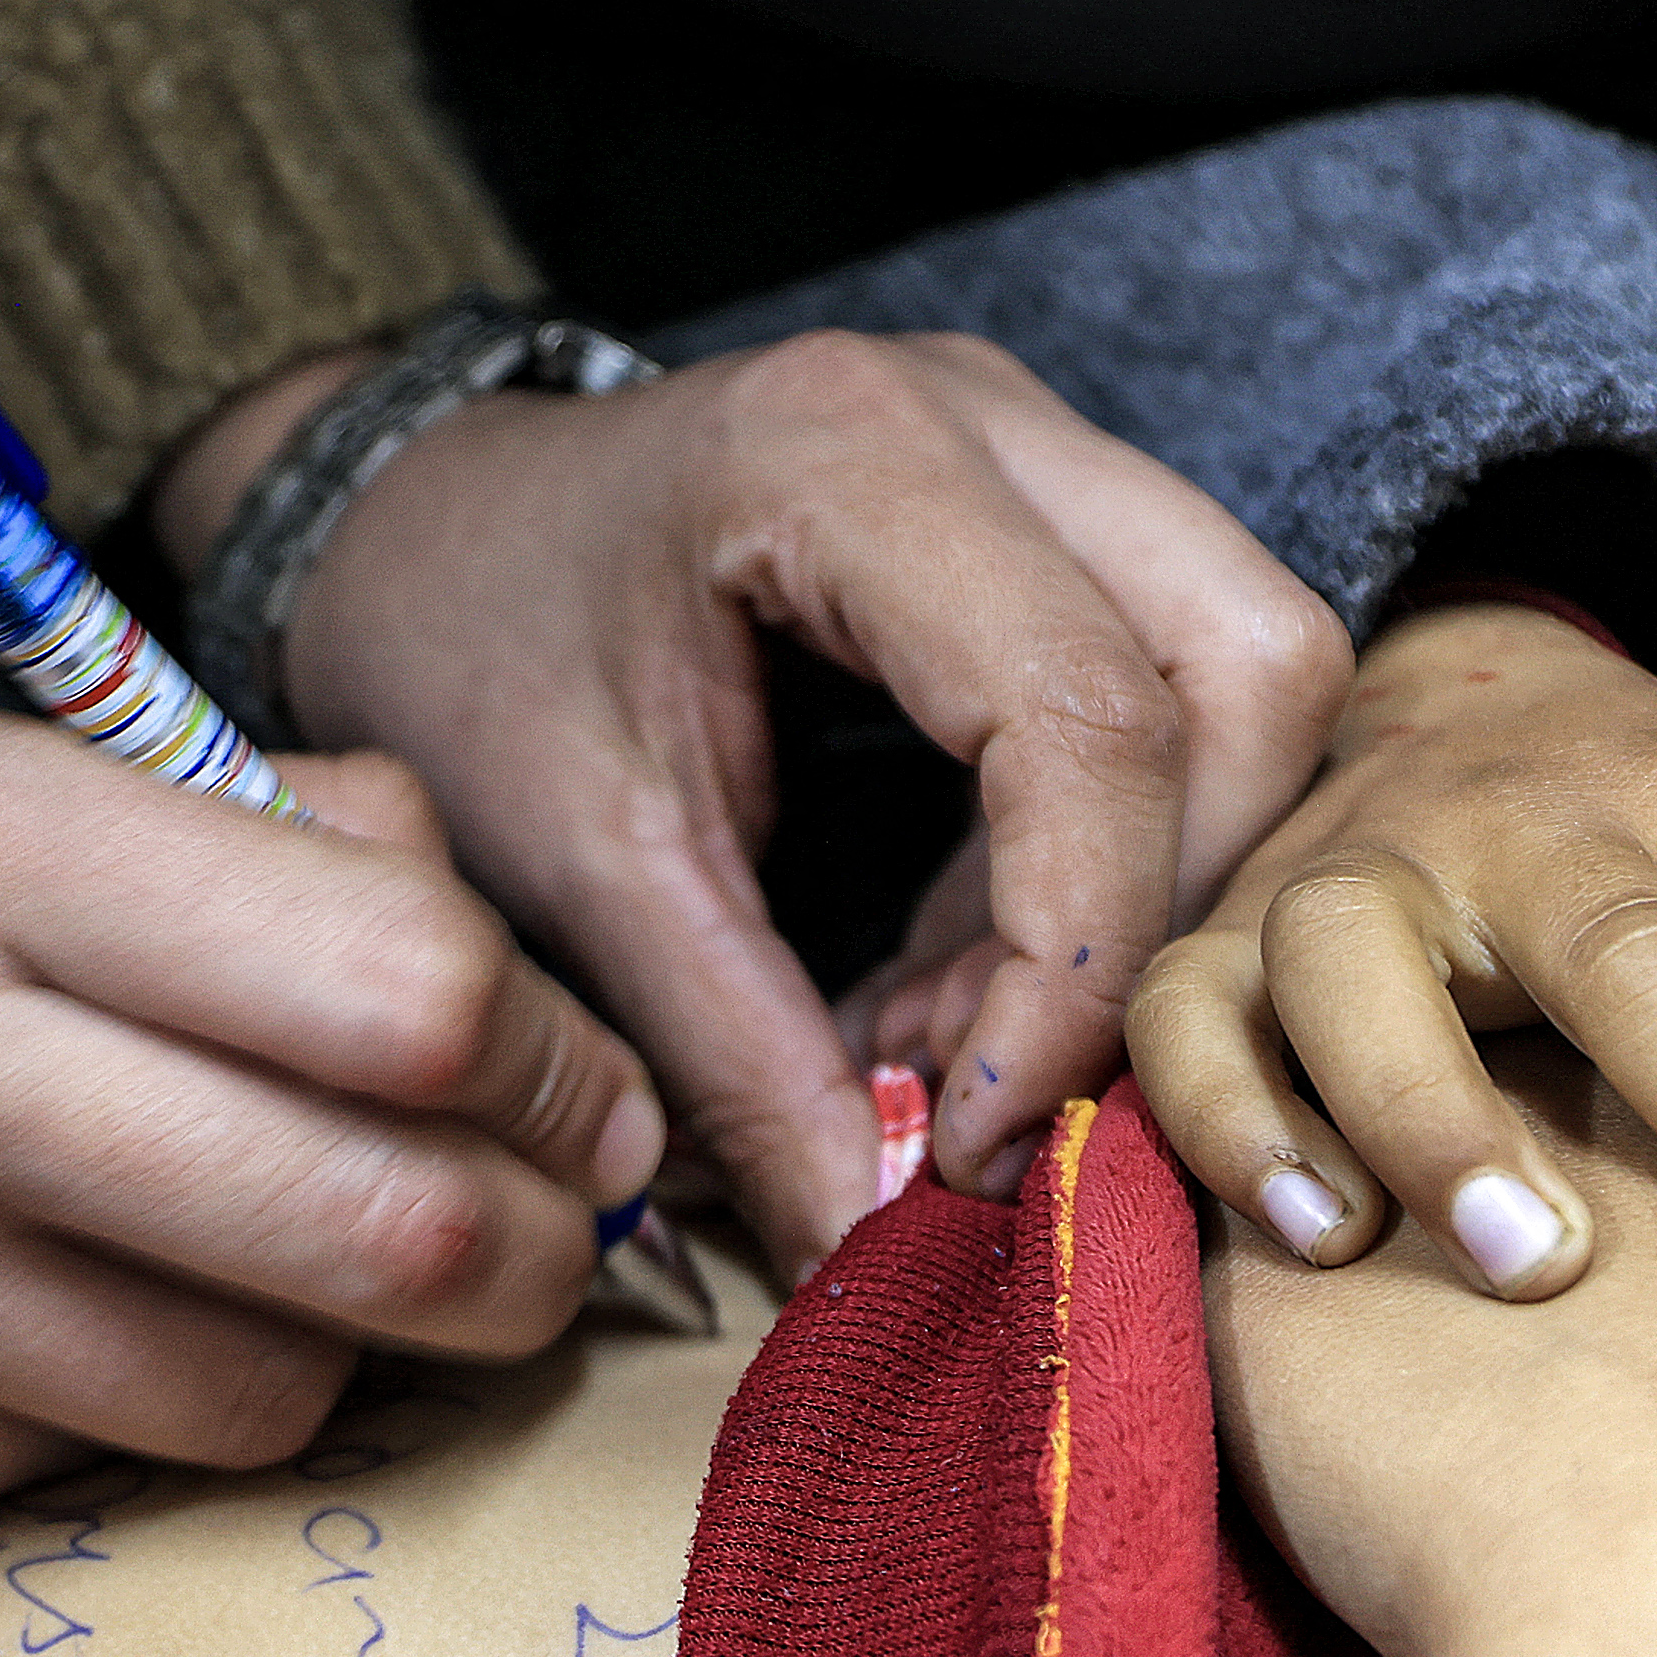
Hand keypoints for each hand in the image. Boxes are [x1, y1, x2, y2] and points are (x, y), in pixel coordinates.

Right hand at [0, 698, 659, 1520]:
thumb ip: (228, 836)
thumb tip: (498, 972)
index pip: (397, 992)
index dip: (546, 1056)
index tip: (567, 1080)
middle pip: (377, 1229)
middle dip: (527, 1250)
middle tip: (544, 1227)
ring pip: (262, 1392)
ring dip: (341, 1348)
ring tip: (294, 1260)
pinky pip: (85, 1466)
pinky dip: (132, 1403)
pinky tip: (63, 1304)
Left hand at [160, 329, 1346, 1264]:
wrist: (409, 524)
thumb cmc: (460, 645)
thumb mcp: (573, 864)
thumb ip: (731, 1053)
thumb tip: (864, 1238)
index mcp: (846, 455)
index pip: (1089, 712)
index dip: (1071, 957)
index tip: (969, 1131)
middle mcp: (984, 417)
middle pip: (1247, 667)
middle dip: (1156, 913)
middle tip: (984, 1074)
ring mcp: (1036, 454)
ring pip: (1244, 684)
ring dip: (1128, 900)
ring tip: (938, 1034)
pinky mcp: (1046, 523)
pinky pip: (1169, 704)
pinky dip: (1088, 872)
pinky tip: (942, 970)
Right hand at [1130, 595, 1656, 1366]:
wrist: (1443, 702)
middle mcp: (1522, 816)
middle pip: (1648, 967)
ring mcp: (1351, 874)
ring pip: (1366, 967)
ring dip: (1448, 1117)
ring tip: (1542, 1271)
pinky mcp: (1211, 947)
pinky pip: (1189, 1029)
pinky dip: (1239, 1124)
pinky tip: (1322, 1242)